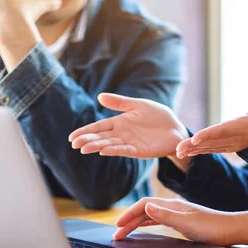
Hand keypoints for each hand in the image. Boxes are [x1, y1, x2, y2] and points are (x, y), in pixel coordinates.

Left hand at [0, 0, 60, 70]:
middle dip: (5, 5)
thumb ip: (52, 1)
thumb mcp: (45, 3)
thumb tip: (59, 3)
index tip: (22, 6)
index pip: (10, 1)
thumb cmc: (30, 12)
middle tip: (16, 13)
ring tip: (8, 23)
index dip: (17, 4)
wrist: (12, 28)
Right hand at [68, 93, 188, 161]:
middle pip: (101, 137)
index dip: (85, 131)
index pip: (98, 127)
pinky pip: (125, 150)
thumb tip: (99, 97)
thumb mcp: (138, 105)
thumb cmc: (158, 116)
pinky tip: (103, 151)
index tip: (72, 137)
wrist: (176, 129)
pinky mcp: (139, 150)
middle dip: (87, 140)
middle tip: (74, 144)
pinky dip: (114, 150)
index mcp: (119, 122)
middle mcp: (122, 134)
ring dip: (97, 147)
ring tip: (84, 149)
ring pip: (109, 145)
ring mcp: (130, 143)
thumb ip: (120, 102)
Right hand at [113, 197, 231, 245]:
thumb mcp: (186, 223)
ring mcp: (176, 214)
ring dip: (135, 224)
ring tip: (124, 233)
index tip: (118, 225)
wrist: (230, 230)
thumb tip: (146, 207)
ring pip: (149, 216)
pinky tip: (142, 229)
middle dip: (128, 221)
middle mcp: (172, 207)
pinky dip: (146, 225)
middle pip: (144, 211)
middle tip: (116, 234)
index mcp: (172, 205)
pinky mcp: (181, 221)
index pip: (144, 205)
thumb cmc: (211, 228)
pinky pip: (157, 221)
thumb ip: (165, 216)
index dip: (129, 214)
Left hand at [176, 88, 247, 157]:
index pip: (222, 131)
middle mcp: (233, 138)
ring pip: (209, 147)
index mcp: (240, 127)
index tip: (195, 139)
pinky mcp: (228, 146)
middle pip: (210, 142)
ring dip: (193, 150)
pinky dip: (200, 150)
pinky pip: (212, 149)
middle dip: (193, 146)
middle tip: (178, 149)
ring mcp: (230, 144)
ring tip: (178, 152)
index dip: (208, 135)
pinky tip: (188, 152)